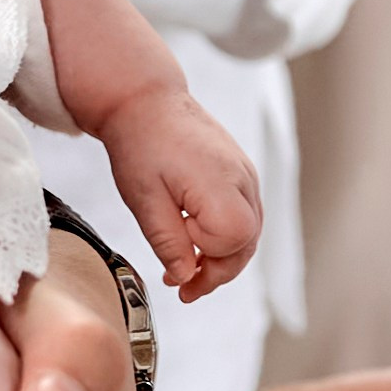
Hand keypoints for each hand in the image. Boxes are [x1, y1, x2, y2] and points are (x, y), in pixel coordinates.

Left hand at [97, 81, 263, 302]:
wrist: (145, 101)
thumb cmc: (141, 144)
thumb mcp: (144, 200)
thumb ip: (168, 242)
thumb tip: (185, 278)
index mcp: (221, 184)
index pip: (231, 244)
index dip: (205, 259)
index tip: (176, 260)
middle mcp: (243, 179)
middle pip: (248, 243)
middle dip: (218, 271)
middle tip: (184, 289)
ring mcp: (246, 174)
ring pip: (250, 232)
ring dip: (222, 257)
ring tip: (188, 271)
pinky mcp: (240, 172)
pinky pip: (244, 214)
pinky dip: (225, 236)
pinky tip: (196, 242)